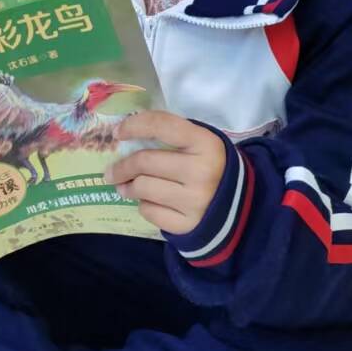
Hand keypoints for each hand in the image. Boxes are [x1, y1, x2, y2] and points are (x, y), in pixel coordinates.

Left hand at [110, 112, 227, 235]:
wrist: (239, 205)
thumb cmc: (211, 166)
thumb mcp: (201, 144)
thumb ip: (172, 136)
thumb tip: (126, 137)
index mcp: (206, 144)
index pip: (161, 126)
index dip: (134, 126)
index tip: (118, 133)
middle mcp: (201, 171)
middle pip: (145, 162)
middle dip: (121, 166)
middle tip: (111, 172)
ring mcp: (195, 201)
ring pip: (143, 188)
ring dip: (127, 187)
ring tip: (125, 187)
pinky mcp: (187, 224)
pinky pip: (149, 211)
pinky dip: (144, 206)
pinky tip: (150, 202)